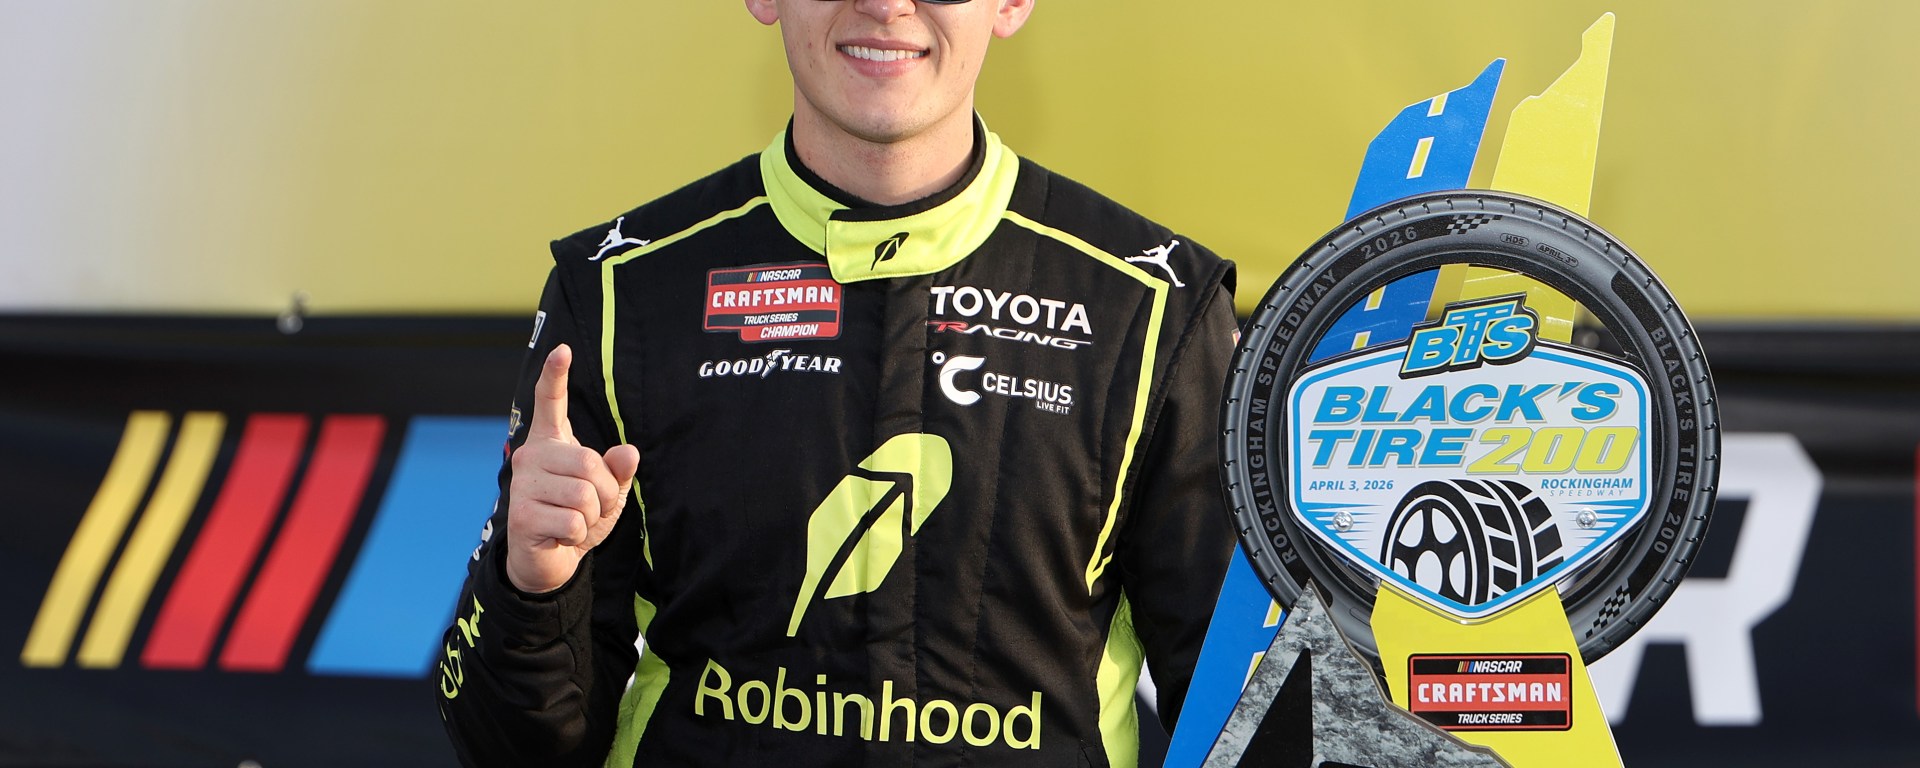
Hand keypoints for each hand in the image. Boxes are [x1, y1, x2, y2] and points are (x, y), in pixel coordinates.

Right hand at [504, 344, 639, 593]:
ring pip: (584, 493)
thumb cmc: (575, 517)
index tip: (562, 350)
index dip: (556, 376)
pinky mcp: (521, 514)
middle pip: (588, 462)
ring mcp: (522, 484)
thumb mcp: (606, 492)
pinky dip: (579, 533)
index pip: (550, 403)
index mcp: (551, 443)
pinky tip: (562, 535)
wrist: (547, 560)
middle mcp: (531, 457)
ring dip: (592, 515)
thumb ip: (617, 471)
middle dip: (604, 492)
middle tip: (592, 507)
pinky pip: (574, 520)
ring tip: (575, 521)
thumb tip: (628, 452)